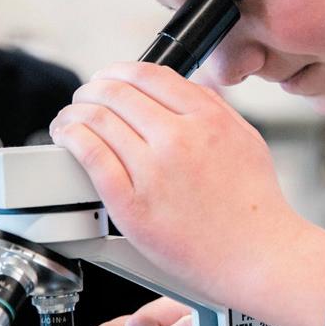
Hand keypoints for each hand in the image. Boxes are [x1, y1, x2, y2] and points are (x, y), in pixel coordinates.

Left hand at [50, 63, 324, 325]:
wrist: (257, 254)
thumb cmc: (254, 205)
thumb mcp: (246, 138)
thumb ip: (214, 107)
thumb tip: (183, 86)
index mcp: (208, 118)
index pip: (149, 74)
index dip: (121, 71)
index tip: (111, 77)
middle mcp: (179, 138)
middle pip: (118, 93)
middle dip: (93, 88)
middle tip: (86, 96)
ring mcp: (154, 172)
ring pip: (97, 120)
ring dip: (75, 112)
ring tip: (69, 119)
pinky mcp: (132, 205)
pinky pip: (91, 157)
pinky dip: (71, 138)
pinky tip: (67, 138)